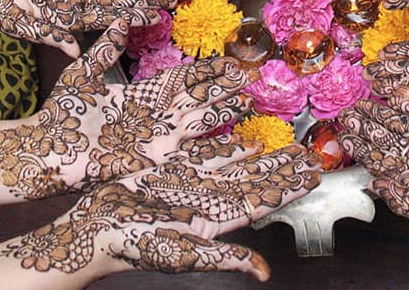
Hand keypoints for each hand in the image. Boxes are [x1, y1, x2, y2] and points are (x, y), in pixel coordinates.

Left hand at [0, 38, 257, 198]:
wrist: (45, 149)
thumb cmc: (60, 112)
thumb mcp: (84, 73)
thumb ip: (105, 48)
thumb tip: (121, 19)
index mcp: (139, 95)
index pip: (181, 80)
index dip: (205, 71)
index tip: (228, 61)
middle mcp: (152, 116)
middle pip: (197, 98)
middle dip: (223, 88)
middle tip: (250, 77)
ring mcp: (155, 137)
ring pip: (198, 121)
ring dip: (223, 111)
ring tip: (249, 101)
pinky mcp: (152, 157)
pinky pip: (186, 150)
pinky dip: (211, 144)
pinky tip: (232, 138)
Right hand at [0, 138, 320, 279]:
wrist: (93, 227)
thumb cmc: (134, 245)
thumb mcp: (181, 252)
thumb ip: (224, 257)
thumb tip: (264, 272)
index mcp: (216, 220)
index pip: (262, 200)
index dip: (289, 188)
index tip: (315, 173)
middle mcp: (209, 200)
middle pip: (256, 180)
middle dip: (283, 168)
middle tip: (311, 154)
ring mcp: (193, 184)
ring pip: (237, 163)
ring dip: (262, 153)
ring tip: (286, 141)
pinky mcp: (174, 169)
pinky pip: (208, 152)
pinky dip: (228, 143)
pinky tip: (245, 136)